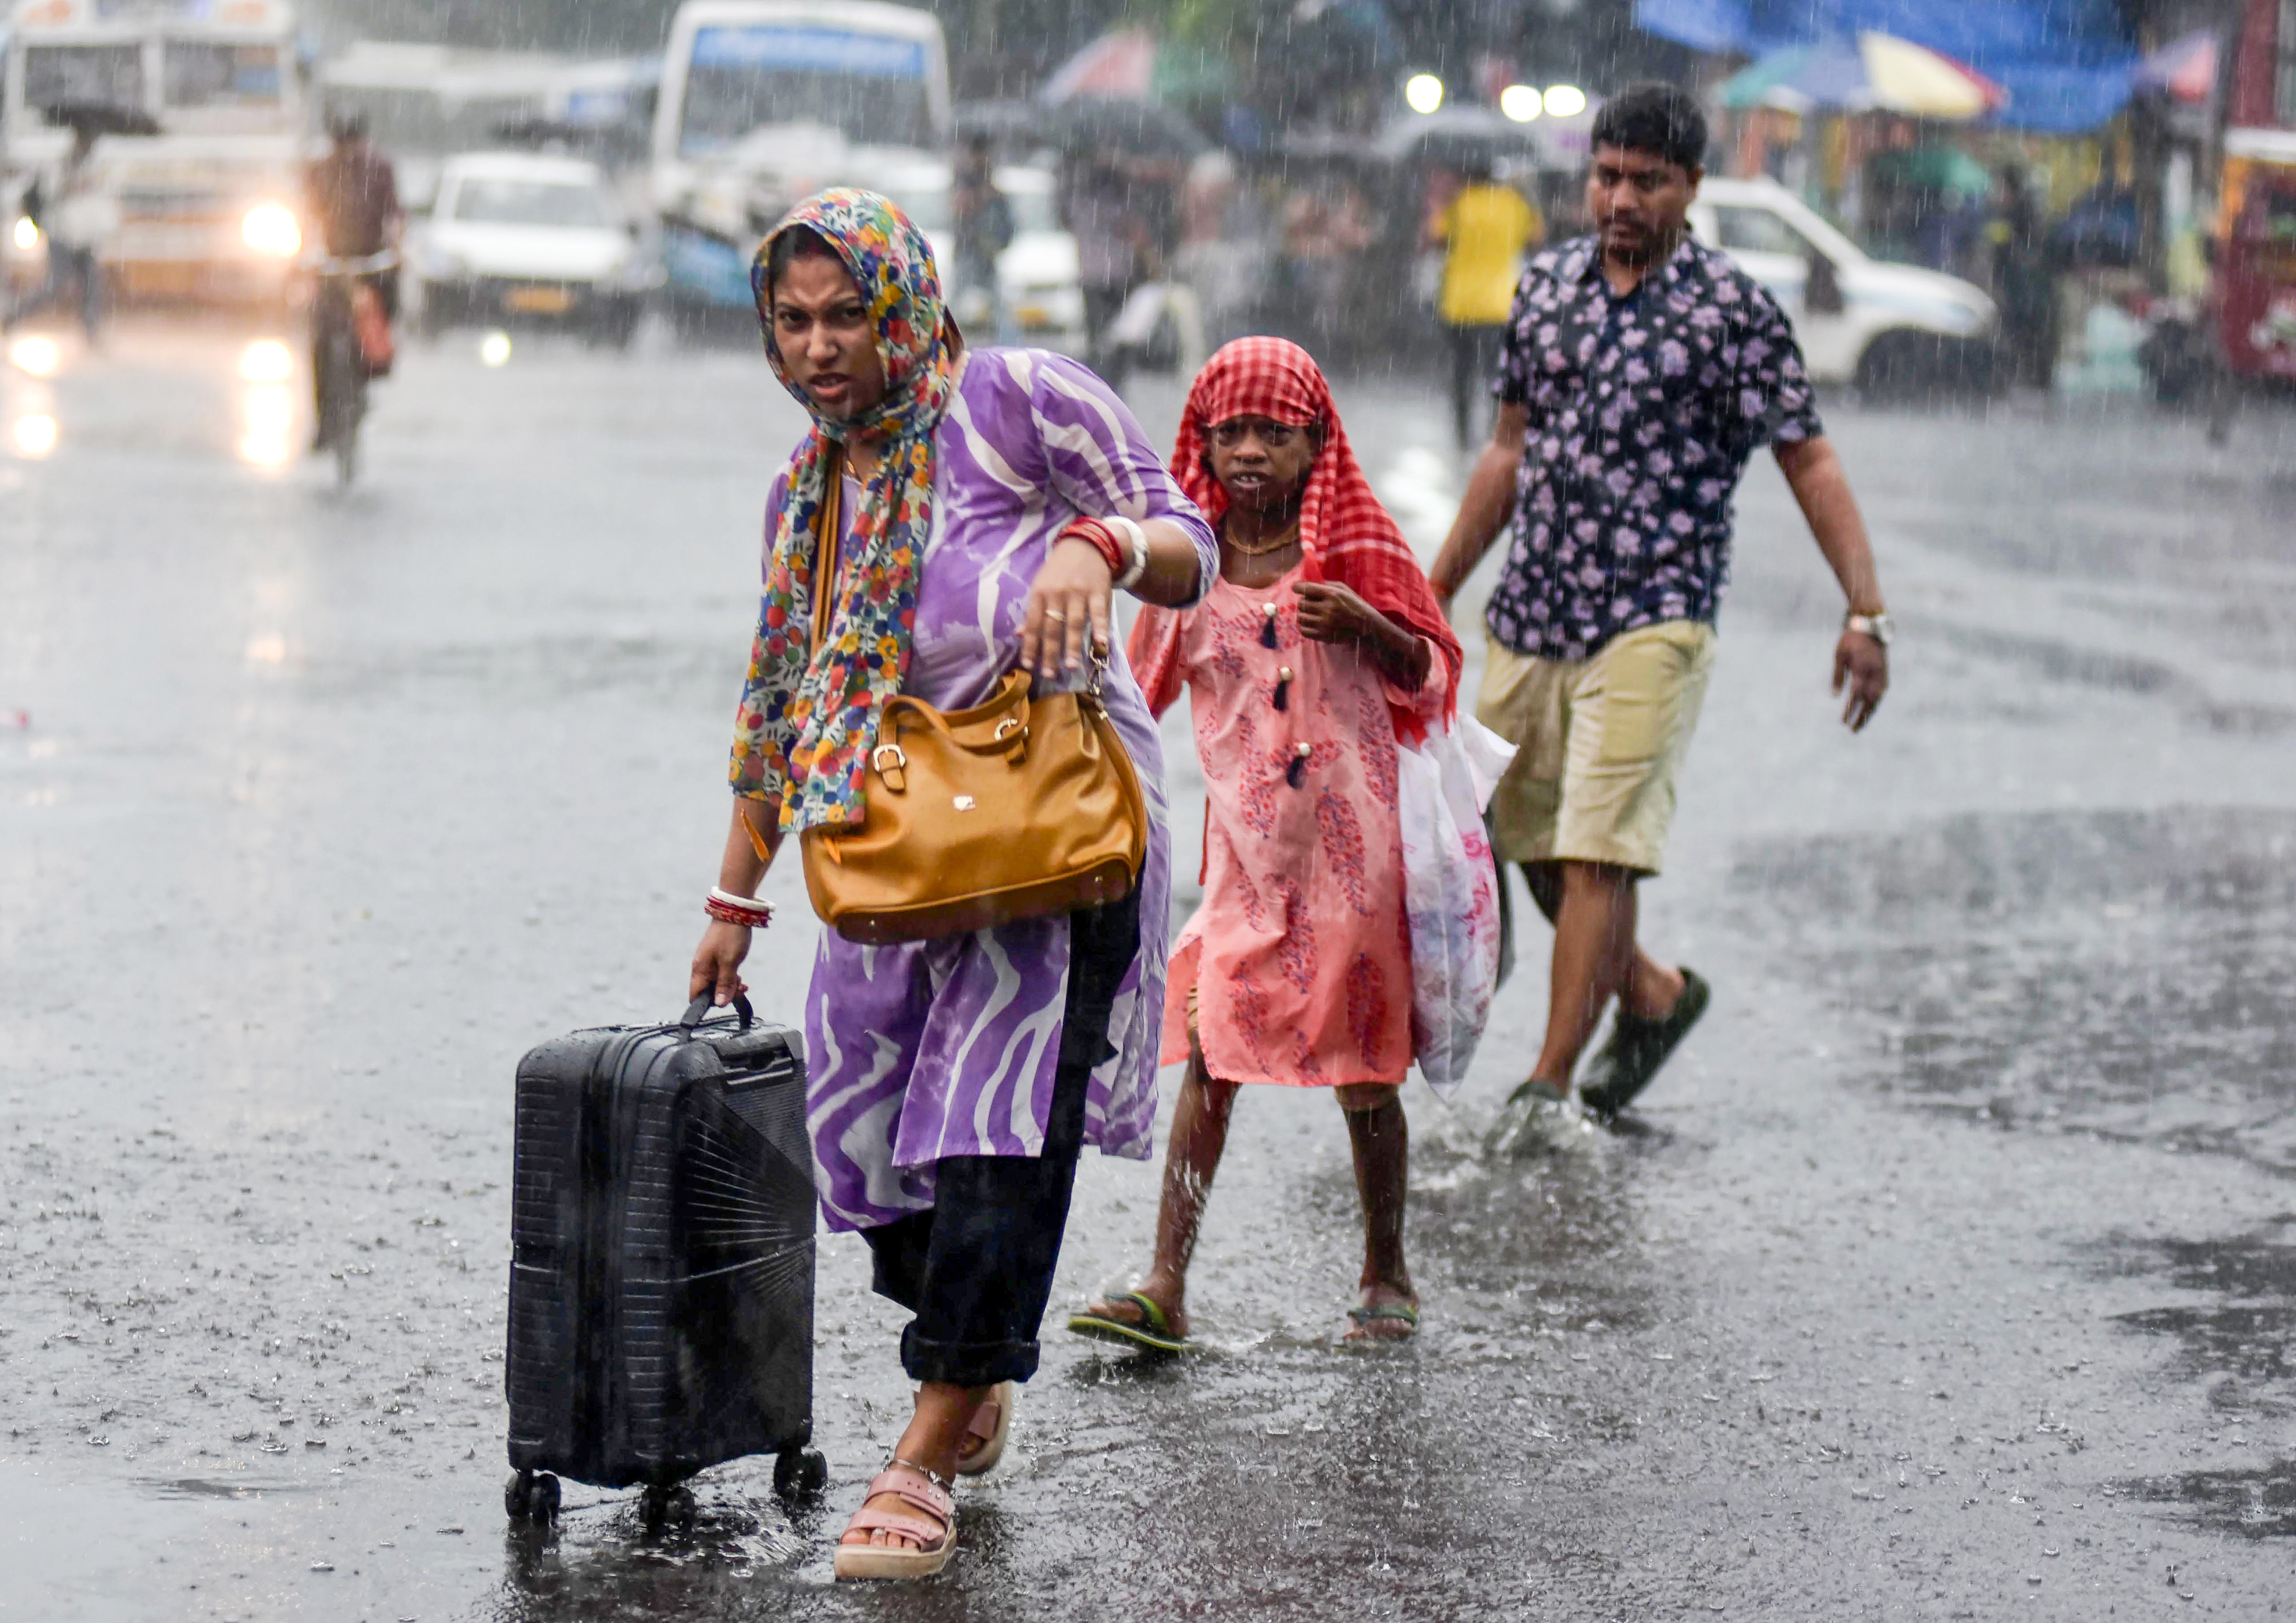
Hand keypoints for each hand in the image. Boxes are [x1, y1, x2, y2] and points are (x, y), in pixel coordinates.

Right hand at [689, 919, 752, 1006]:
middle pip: (708, 991)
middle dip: (723, 995)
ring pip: (717, 984)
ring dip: (729, 987)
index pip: (695, 995)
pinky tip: (740, 978)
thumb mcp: (730, 962)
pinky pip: (722, 975)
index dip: (706, 1004)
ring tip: (742, 983)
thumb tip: (719, 1003)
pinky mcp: (718, 958)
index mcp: (700, 969)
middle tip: (739, 989)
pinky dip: (731, 978)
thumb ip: (725, 983)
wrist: (735, 913)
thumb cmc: (731, 936)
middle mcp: (702, 967)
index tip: (723, 1002)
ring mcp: (710, 963)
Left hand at [1021, 537, 1114, 678]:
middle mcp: (1056, 594)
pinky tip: (1100, 643)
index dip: (1030, 645)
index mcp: (1039, 593)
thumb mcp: (1041, 586)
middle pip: (1052, 627)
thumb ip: (1032, 612)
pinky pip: (1098, 612)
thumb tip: (1018, 634)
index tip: (1028, 666)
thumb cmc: (1059, 570)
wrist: (1086, 545)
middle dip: (1050, 652)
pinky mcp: (1097, 592)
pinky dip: (1099, 627)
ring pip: (1073, 623)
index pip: (1032, 624)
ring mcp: (1078, 593)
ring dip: (1072, 645)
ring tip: (1071, 666)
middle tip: (1049, 674)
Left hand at [1293, 580, 1374, 643]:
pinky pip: (1303, 631)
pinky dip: (1304, 626)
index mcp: (1332, 595)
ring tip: (1310, 613)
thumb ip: (1325, 585)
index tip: (1296, 587)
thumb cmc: (1354, 604)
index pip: (1306, 589)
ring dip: (1303, 614)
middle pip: (1301, 604)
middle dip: (1303, 601)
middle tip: (1309, 602)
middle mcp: (1327, 609)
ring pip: (1300, 617)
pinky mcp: (1324, 636)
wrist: (1366, 625)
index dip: (1298, 587)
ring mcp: (1325, 624)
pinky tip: (1310, 623)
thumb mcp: (1343, 589)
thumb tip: (1306, 583)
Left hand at [1832, 629, 1887, 731]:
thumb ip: (1838, 676)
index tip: (1844, 721)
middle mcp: (1874, 672)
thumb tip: (1835, 697)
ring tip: (1861, 723)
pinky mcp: (1885, 671)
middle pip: (1869, 700)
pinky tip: (1871, 709)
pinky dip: (1876, 701)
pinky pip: (1882, 691)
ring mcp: (1882, 672)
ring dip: (1870, 711)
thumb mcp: (1839, 655)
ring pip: (1877, 697)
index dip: (1850, 709)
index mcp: (1862, 668)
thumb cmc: (1850, 639)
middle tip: (1853, 730)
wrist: (1871, 624)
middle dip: (1862, 716)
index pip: (1856, 694)